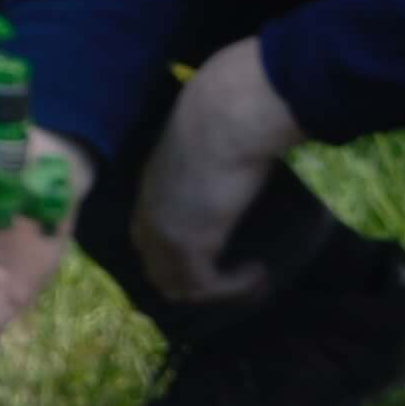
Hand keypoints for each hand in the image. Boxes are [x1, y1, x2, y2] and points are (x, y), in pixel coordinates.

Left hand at [133, 37, 306, 307]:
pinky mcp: (187, 246)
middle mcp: (146, 213)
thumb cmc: (227, 118)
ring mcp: (162, 233)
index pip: (147, 238)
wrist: (224, 116)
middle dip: (193, 283)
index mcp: (147, 187)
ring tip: (253, 277)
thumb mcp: (211, 146)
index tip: (213, 260)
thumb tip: (241, 169)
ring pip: (179, 286)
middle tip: (233, 280)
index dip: (174, 257)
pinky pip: (206, 287)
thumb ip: (212, 165)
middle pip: (157, 270)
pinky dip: (234, 287)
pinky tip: (258, 272)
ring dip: (218, 289)